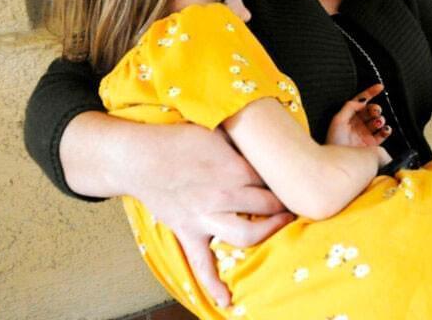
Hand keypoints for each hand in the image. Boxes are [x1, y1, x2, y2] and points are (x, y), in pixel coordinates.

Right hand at [122, 122, 293, 307]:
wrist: (137, 156)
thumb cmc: (178, 138)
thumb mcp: (216, 130)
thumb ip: (241, 139)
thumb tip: (267, 134)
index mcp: (235, 169)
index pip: (272, 179)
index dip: (285, 178)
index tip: (294, 178)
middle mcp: (225, 196)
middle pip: (268, 206)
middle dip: (284, 204)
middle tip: (293, 201)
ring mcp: (206, 218)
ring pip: (247, 236)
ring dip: (268, 234)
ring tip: (280, 228)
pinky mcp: (188, 232)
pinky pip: (201, 264)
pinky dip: (213, 284)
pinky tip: (227, 301)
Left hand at [326, 84, 391, 147]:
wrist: (339, 161)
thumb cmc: (334, 142)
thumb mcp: (338, 120)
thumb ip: (349, 107)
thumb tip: (362, 101)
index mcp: (349, 116)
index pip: (361, 101)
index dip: (370, 93)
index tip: (380, 87)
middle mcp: (358, 124)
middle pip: (371, 110)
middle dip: (375, 108)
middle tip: (375, 111)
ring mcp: (366, 133)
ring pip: (378, 120)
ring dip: (380, 119)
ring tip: (377, 122)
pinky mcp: (373, 144)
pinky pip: (383, 134)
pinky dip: (386, 130)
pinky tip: (384, 129)